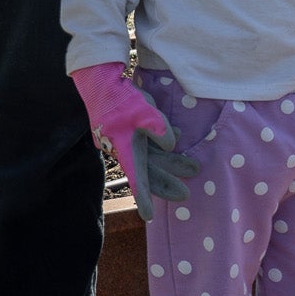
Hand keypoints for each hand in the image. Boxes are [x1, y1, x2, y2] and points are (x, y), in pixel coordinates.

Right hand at [70, 62, 198, 221]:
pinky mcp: (128, 131)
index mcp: (125, 148)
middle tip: (186, 194)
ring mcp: (126, 140)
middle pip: (148, 172)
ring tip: (194, 168)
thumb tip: (172, 143)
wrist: (101, 79)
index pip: (137, 177)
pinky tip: (178, 139)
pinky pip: (148, 143)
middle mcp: (124, 149)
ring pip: (151, 157)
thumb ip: (160, 129)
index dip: (144, 197)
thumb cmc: (121, 97)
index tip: (148, 216)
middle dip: (167, 182)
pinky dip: (163, 144)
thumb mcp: (144, 111)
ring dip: (171, 162)